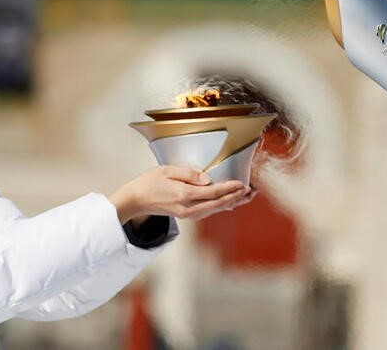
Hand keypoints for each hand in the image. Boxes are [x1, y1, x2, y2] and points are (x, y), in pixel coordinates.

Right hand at [108, 166, 255, 224]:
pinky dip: (222, 206)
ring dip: (232, 202)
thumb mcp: (167, 170)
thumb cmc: (149, 183)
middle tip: (252, 191)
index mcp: (184, 196)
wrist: (134, 201)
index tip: (243, 183)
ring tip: (247, 196)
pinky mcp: (187, 215)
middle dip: (237, 197)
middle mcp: (188, 208)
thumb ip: (189, 174)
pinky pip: (209, 211)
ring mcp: (188, 214)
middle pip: (218, 204)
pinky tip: (231, 203)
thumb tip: (207, 179)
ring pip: (215, 209)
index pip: (212, 193)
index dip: (230, 188)